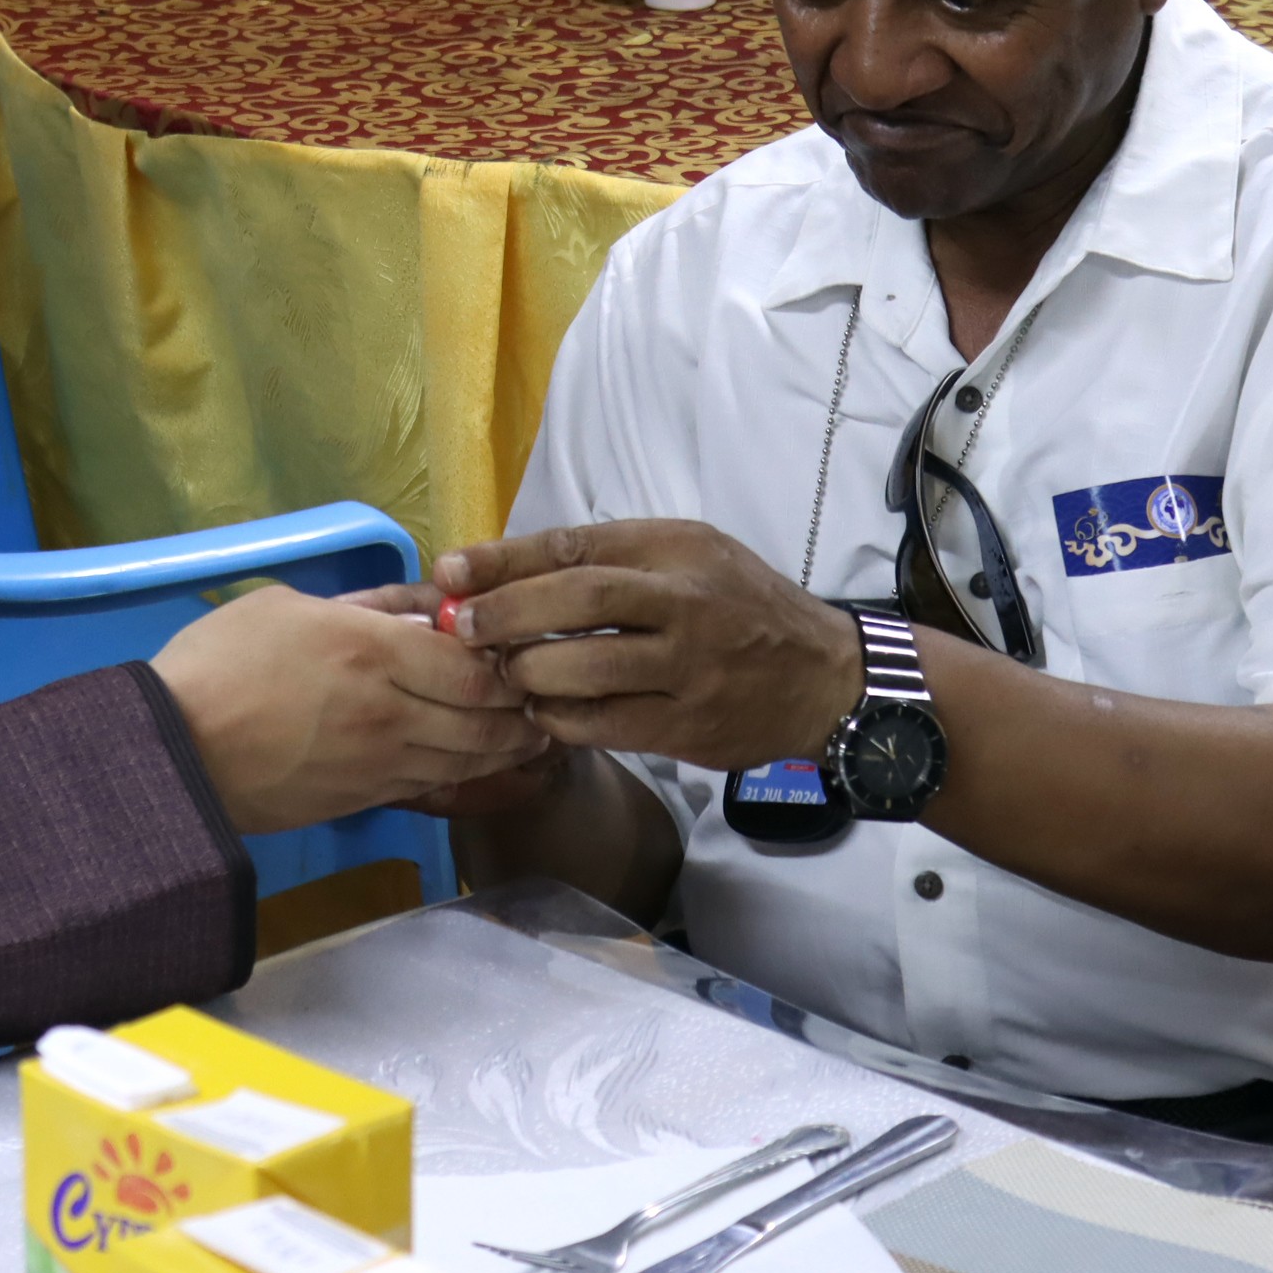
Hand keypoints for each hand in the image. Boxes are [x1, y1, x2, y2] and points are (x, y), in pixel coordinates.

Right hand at [151, 586, 542, 835]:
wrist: (173, 756)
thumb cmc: (218, 665)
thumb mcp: (287, 607)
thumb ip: (361, 608)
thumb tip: (415, 614)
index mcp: (372, 652)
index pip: (476, 666)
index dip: (511, 661)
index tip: (524, 649)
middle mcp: (391, 712)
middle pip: (487, 718)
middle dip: (525, 709)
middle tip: (546, 695)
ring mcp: (380, 764)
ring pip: (469, 758)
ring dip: (508, 746)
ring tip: (532, 731)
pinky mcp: (364, 800)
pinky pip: (434, 784)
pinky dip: (467, 772)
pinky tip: (479, 760)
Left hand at [436, 520, 861, 773]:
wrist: (821, 676)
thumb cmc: (740, 607)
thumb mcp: (690, 556)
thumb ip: (613, 560)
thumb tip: (507, 574)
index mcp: (677, 549)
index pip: (576, 546)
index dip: (504, 560)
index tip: (450, 571)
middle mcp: (684, 602)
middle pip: (577, 600)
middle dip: (505, 614)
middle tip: (459, 628)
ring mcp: (687, 668)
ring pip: (585, 669)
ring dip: (527, 673)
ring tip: (501, 673)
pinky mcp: (687, 726)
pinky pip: (603, 724)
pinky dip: (559, 719)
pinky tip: (541, 712)